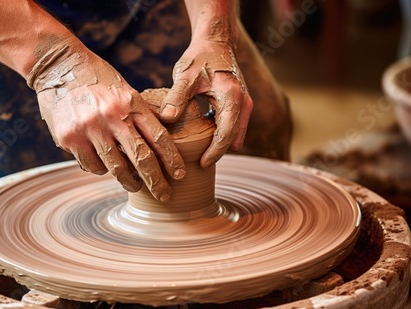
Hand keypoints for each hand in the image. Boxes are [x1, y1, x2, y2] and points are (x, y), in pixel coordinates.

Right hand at [27, 36, 185, 201]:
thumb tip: (160, 144)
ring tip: (134, 185)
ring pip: (116, 168)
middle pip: (142, 159)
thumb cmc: (97, 78)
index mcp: (132, 103)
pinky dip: (101, 169)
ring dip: (129, 181)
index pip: (159, 137)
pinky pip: (91, 165)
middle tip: (165, 196)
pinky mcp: (69, 137)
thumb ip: (140, 114)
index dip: (172, 160)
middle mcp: (112, 116)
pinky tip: (104, 166)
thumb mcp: (125, 90)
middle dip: (157, 182)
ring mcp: (90, 128)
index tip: (180, 175)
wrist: (59, 65)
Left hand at [160, 38, 252, 168]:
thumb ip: (176, 97)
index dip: (215, 152)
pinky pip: (232, 127)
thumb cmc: (200, 57)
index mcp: (232, 97)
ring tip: (198, 153)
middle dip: (218, 152)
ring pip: (235, 134)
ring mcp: (243, 105)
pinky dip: (220, 135)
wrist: (215, 42)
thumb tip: (167, 119)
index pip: (226, 133)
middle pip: (233, 138)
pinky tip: (202, 138)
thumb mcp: (185, 75)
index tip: (202, 164)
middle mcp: (243, 103)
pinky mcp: (239, 105)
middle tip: (197, 163)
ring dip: (219, 144)